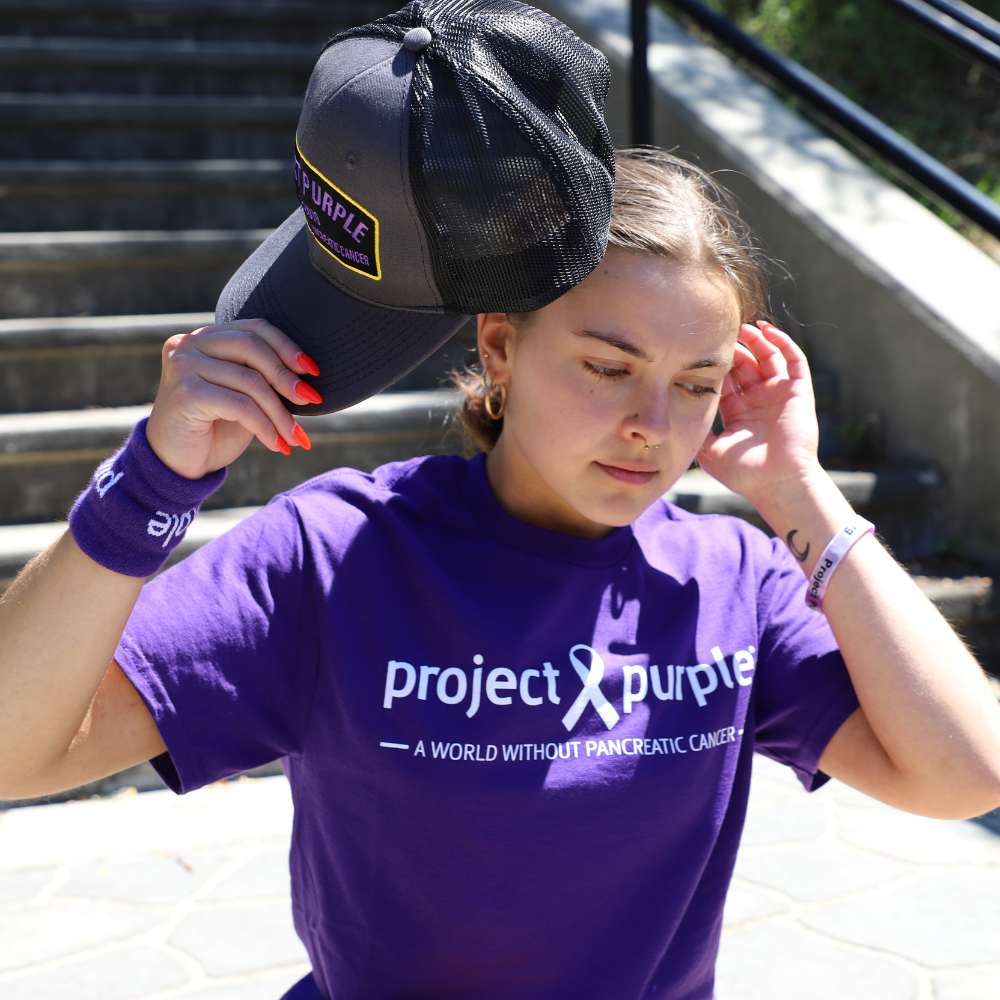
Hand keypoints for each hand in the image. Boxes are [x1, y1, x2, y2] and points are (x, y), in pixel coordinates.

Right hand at [145, 318, 321, 479]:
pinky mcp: (185, 392)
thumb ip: (263, 376)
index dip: (288, 346)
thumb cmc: (214, 430)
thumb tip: (308, 374)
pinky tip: (277, 445)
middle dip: (287, 377)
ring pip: (251, 381)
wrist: (176, 465)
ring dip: (281, 413)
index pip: (255, 328)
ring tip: (295, 436)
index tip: (313, 371)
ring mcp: (183, 365)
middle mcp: (190, 343)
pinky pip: (241, 406)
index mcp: (206, 338)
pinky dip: (265, 427)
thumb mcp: (244, 396)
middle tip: (311, 401)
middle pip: (253, 347)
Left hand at [696, 321, 820, 506]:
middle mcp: (758, 401)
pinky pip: (793, 360)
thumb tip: (671, 419)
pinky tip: (767, 331)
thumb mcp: (709, 451)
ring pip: (768, 358)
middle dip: (734, 349)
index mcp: (738, 412)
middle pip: (745, 365)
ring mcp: (779, 395)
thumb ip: (696, 432)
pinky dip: (782, 343)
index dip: (715, 364)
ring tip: (742, 327)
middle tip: (719, 333)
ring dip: (756, 341)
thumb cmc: (744, 473)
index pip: (725, 379)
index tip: (700, 348)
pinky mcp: (799, 392)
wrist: (776, 484)